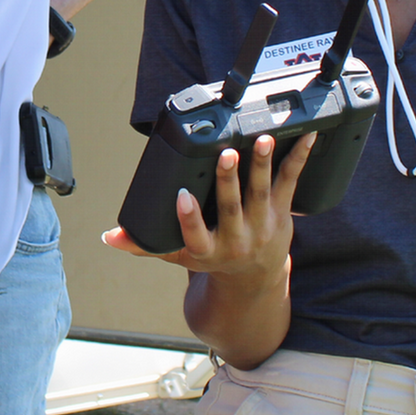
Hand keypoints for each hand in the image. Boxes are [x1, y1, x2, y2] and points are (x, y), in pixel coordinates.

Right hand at [101, 133, 315, 279]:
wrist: (255, 278)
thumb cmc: (212, 258)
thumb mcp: (177, 256)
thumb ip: (145, 244)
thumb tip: (110, 237)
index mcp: (207, 250)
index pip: (195, 235)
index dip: (188, 217)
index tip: (181, 197)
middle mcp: (236, 240)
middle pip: (231, 208)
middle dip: (228, 181)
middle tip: (225, 155)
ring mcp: (261, 226)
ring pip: (261, 193)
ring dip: (262, 165)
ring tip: (263, 140)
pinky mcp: (281, 212)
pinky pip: (290, 183)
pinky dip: (298, 159)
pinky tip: (305, 137)